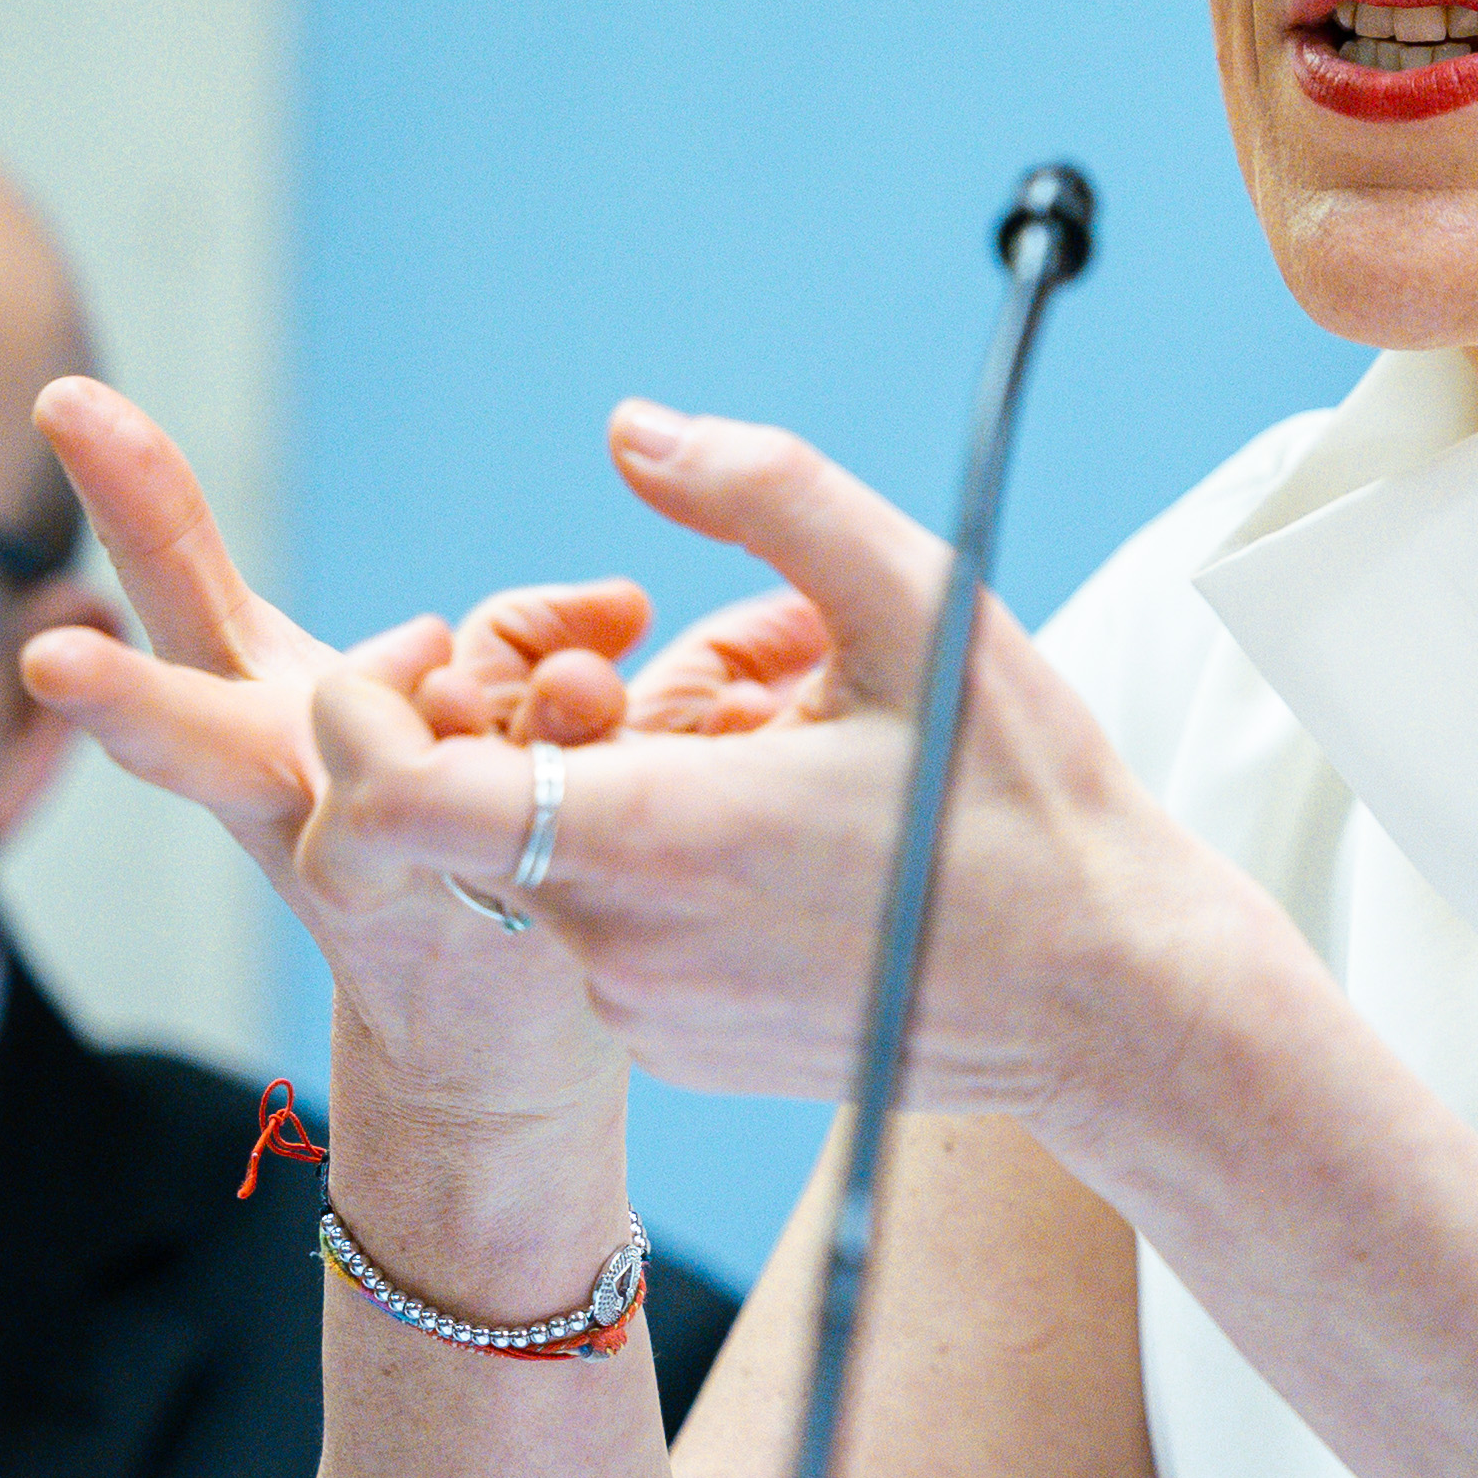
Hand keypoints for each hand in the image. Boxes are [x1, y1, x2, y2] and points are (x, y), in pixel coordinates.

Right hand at [25, 377, 623, 1125]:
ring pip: (365, 791)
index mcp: (266, 726)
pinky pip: (522, 798)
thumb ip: (519, 643)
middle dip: (131, 701)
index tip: (66, 394)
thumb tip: (617, 610)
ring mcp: (366, 872)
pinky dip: (576, 723)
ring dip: (405, 722)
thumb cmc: (463, 851)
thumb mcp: (476, 719)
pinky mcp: (459, 918)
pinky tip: (639, 685)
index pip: (186, 591)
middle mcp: (288, 800)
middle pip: (197, 733)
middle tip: (50, 666)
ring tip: (457, 668)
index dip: (131, 493)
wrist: (492, 1056)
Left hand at [315, 399, 1252, 1135]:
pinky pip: (612, 936)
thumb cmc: (1023, 797)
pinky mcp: (681, 1051)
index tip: (429, 644)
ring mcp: (646, 1012)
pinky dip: (654, 872)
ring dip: (613, 793)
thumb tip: (632, 426)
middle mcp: (618, 942)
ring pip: (550, 869)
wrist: (1108, 997)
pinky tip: (782, 841)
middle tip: (677, 670)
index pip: (393, 802)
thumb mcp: (918, 601)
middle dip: (544, 720)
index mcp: (646, 835)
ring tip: (772, 756)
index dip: (368, 714)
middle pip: (477, 811)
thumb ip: (763, 491)